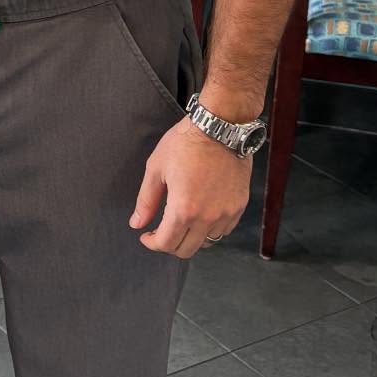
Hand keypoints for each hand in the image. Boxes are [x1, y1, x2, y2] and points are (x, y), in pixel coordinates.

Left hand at [129, 117, 252, 258]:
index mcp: (184, 209)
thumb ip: (146, 200)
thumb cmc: (186, 143)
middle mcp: (207, 217)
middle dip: (170, 244)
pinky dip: (210, 229)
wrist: (220, 127)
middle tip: (161, 231)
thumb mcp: (157, 168)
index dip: (152, 243)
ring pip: (207, 242)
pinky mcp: (239, 205)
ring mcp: (226, 213)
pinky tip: (201, 215)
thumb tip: (137, 223)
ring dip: (191, 237)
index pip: (166, 243)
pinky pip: (223, 230)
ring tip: (181, 222)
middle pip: (187, 249)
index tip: (147, 236)